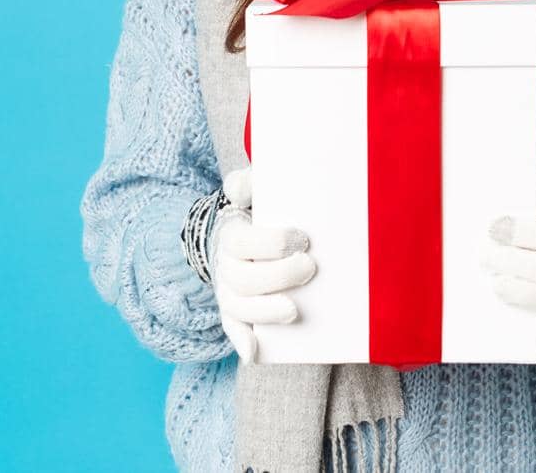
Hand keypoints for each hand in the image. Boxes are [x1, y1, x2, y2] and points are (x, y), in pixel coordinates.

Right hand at [211, 166, 316, 364]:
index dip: (270, 243)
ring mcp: (229, 292)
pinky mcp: (236, 312)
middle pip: (242, 278)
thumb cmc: (259, 210)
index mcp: (231, 234)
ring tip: (295, 310)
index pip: (240, 242)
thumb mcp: (254, 189)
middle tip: (310, 268)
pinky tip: (255, 354)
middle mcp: (225, 265)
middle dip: (278, 276)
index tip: (302, 239)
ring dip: (264, 312)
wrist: (242, 232)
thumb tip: (241, 189)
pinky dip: (242, 343)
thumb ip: (249, 181)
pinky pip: (234, 330)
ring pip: (238, 307)